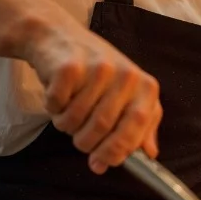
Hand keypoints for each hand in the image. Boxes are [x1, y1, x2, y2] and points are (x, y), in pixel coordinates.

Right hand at [22, 8, 161, 174]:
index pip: (137, 126)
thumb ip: (141, 126)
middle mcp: (125, 75)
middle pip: (102, 127)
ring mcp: (98, 69)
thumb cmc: (96, 72)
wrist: (59, 36)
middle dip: (86, 142)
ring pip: (76, 120)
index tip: (102, 162)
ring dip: (66, 125)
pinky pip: (57, 106)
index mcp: (145, 86)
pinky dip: (52, 108)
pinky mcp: (69, 67)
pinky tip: (57, 96)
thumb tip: (148, 156)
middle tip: (79, 138)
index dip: (118, 150)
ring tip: (67, 112)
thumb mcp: (127, 96)